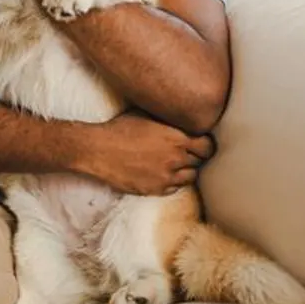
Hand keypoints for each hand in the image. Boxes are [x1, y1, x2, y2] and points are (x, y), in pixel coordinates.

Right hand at [78, 109, 215, 195]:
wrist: (98, 149)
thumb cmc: (119, 128)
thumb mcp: (145, 114)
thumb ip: (166, 119)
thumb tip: (178, 114)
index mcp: (177, 138)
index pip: (207, 146)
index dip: (205, 144)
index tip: (200, 143)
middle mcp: (176, 158)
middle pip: (200, 161)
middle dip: (195, 156)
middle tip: (187, 153)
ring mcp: (166, 176)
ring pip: (190, 177)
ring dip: (186, 170)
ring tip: (176, 164)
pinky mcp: (155, 189)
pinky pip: (174, 188)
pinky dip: (172, 181)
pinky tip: (163, 173)